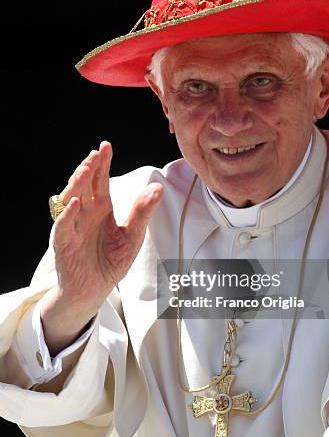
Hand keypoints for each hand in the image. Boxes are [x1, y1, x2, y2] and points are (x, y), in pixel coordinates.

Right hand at [41, 141, 162, 351]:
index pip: (100, 181)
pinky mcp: (64, 243)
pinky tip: (75, 204)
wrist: (94, 290)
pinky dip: (68, 215)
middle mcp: (85, 213)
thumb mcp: (133, 235)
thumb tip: (157, 188)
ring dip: (77, 184)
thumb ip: (142, 212)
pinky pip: (63, 226)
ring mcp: (72, 226)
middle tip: (97, 154)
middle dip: (89, 169)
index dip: (102, 164)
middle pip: (84, 185)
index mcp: (101, 208)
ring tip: (86, 170)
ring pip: (70, 199)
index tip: (106, 146)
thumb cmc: (111, 261)